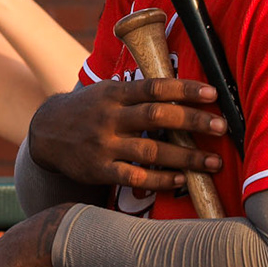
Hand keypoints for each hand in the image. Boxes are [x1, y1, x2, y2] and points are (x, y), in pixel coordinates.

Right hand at [27, 81, 224, 189]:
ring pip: (150, 151)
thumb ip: (137, 92)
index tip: (212, 93)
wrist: (46, 133)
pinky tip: (182, 179)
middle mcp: (109, 117)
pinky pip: (135, 176)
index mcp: (114, 93)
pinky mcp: (99, 170)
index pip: (154, 87)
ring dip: (186, 157)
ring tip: (213, 162)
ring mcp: (104, 145)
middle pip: (156, 117)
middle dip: (192, 122)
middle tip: (221, 127)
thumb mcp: (106, 91)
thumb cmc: (88, 109)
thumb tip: (182, 86)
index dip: (184, 89)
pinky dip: (161, 179)